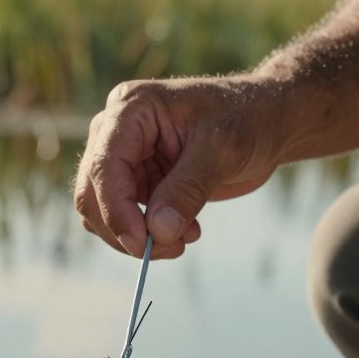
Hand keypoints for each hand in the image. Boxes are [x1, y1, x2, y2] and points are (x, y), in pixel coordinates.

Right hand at [73, 75, 285, 258]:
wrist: (266, 122)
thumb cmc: (247, 120)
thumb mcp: (221, 151)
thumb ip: (187, 190)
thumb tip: (158, 232)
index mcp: (131, 108)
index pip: (104, 166)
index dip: (116, 211)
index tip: (143, 245)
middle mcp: (117, 131)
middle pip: (92, 193)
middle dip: (125, 229)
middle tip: (172, 248)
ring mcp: (125, 157)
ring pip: (103, 213)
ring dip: (139, 236)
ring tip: (187, 238)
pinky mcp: (137, 180)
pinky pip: (125, 219)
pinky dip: (150, 234)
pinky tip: (188, 230)